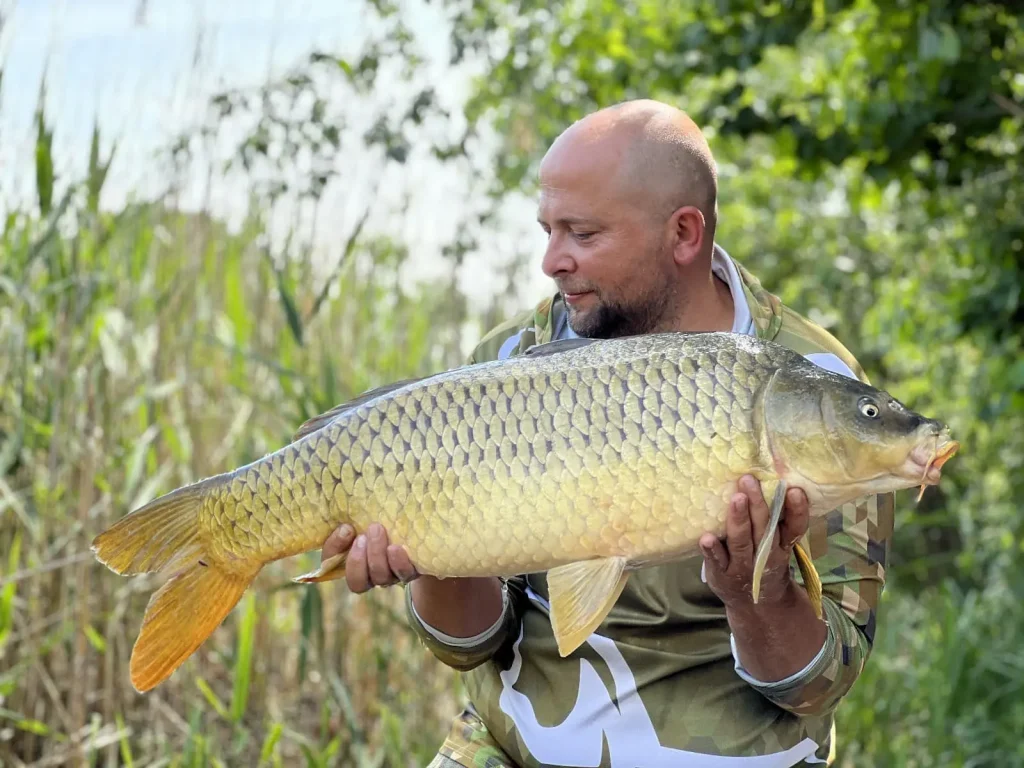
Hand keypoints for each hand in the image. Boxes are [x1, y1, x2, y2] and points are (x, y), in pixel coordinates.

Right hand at [320, 522, 419, 592]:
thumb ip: (350, 520)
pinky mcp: (412, 571)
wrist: (421, 530)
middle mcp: (371, 575)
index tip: (345, 528)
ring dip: (376, 555)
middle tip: (362, 535)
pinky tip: (396, 547)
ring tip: (377, 529)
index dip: (334, 551)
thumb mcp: (364, 519)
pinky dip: (399, 562)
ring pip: (380, 577)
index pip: (332, 565)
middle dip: (356, 560)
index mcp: (352, 562)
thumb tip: (345, 525)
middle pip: (358, 582)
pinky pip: (405, 573)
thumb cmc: (385, 520)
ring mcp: (392, 576)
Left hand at [699, 475, 809, 609]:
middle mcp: (765, 556)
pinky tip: (706, 537)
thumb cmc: (764, 563)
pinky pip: (717, 561)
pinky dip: (712, 550)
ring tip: (736, 498)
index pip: (793, 527)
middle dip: (758, 505)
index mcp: (781, 546)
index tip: (794, 490)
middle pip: (763, 529)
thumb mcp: (779, 546)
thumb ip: (777, 520)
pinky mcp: (721, 574)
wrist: (756, 608)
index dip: (796, 511)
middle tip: (749, 480)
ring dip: (738, 521)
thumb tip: (771, 480)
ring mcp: (742, 566)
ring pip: (741, 542)